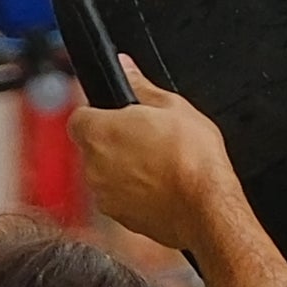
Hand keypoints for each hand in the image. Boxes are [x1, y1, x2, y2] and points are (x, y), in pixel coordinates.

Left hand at [67, 63, 243, 263]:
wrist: (208, 208)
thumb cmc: (193, 159)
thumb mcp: (173, 106)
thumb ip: (140, 85)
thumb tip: (125, 68)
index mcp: (99, 132)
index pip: (79, 117)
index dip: (98, 115)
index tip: (117, 116)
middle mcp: (94, 166)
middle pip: (92, 148)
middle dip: (113, 143)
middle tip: (146, 139)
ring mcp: (105, 195)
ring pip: (106, 176)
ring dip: (123, 170)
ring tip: (158, 165)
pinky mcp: (121, 218)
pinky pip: (120, 199)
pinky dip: (134, 194)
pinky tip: (161, 187)